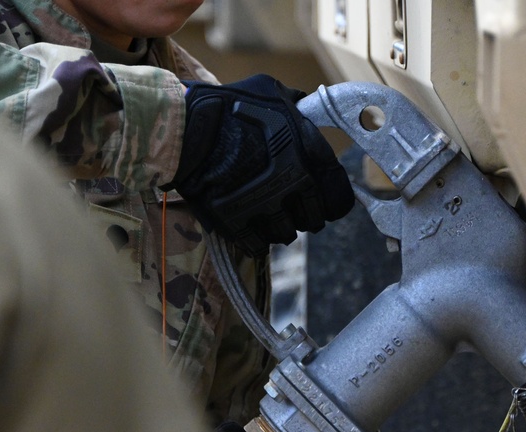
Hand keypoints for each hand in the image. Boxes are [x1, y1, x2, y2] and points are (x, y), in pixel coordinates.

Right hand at [168, 74, 353, 256]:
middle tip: (287, 202)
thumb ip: (297, 105)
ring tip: (263, 209)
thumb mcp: (272, 91)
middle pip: (313, 221)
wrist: (185, 128)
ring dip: (278, 225)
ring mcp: (265, 208)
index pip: (340, 200)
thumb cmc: (229, 106)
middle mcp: (293, 186)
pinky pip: (257, 245)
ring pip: (286, 235)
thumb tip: (308, 108)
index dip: (332, 200)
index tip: (321, 197)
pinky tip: (247, 224)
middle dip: (303, 213)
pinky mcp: (238, 224)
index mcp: (309, 157)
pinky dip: (254, 239)